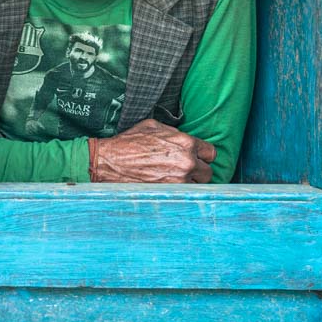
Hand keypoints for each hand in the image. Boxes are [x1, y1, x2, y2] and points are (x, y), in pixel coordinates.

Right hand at [88, 119, 215, 183]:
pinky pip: (184, 195)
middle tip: (185, 171)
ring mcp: (179, 180)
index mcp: (186, 143)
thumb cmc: (129, 142)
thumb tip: (183, 139)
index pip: (211, 153)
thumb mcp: (154, 126)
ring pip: (197, 187)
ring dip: (190, 184)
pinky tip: (169, 188)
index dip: (204, 156)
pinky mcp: (169, 193)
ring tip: (175, 180)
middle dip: (198, 172)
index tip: (198, 158)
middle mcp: (187, 162)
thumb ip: (175, 133)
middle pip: (208, 172)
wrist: (109, 162)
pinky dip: (179, 193)